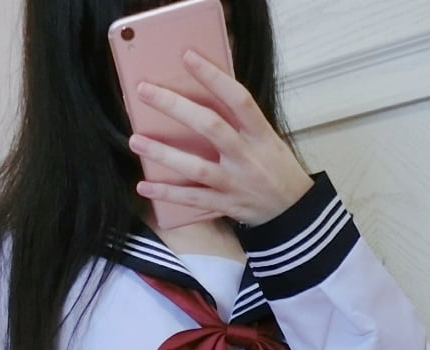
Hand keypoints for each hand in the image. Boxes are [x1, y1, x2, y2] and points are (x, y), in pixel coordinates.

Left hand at [128, 50, 312, 226]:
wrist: (293, 211)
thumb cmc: (276, 169)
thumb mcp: (268, 139)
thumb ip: (241, 122)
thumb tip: (208, 96)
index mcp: (260, 134)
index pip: (238, 99)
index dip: (213, 77)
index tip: (188, 57)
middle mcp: (247, 156)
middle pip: (210, 127)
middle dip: (176, 107)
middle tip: (146, 91)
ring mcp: (235, 182)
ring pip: (196, 167)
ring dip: (164, 154)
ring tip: (136, 140)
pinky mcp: (225, 204)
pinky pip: (192, 199)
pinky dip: (167, 194)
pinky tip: (144, 186)